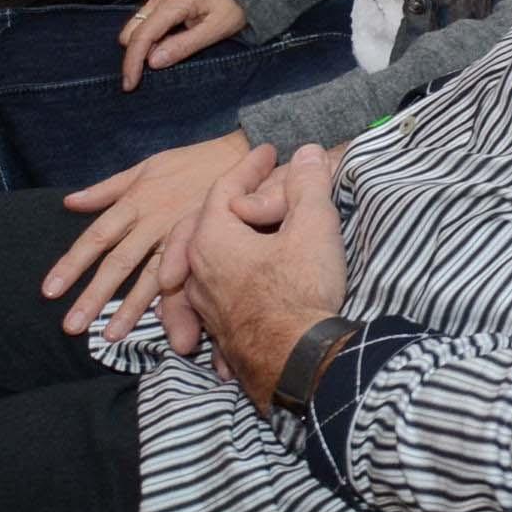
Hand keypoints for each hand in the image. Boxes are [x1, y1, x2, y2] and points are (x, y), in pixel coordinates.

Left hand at [47, 131, 251, 339]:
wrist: (245, 154)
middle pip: (119, 262)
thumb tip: (70, 202)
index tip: (50, 291)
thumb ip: (108, 188)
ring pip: (151, 275)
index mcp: (137, 201)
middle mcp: (154, 222)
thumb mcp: (148, 165)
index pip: (97, 237)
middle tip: (72, 326)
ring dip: (131, 307)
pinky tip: (162, 320)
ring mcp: (182, 235)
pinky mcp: (207, 243)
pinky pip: (189, 272)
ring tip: (111, 336)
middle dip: (94, 295)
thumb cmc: (193, 161)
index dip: (72, 264)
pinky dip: (175, 296)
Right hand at [116, 0, 250, 86]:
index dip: (132, 62)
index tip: (130, 84)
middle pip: (131, 31)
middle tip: (162, 65)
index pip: (142, 35)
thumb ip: (184, 46)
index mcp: (176, 1)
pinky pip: (146, 22)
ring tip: (171, 51)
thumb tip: (153, 62)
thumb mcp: (216, 30)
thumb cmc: (236, 5)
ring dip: (144, 46)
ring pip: (135, 27)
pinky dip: (151, 37)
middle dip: (137, 54)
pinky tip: (169, 42)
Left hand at [178, 143, 350, 415]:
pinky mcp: (219, 333)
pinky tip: (245, 289)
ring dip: (225, 244)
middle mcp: (197, 272)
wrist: (297, 360)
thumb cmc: (301, 287)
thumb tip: (306, 152)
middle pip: (204, 226)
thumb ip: (307, 184)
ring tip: (244, 233)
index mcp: (211, 239)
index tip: (270, 151)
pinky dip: (227, 283)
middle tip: (253, 190)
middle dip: (228, 204)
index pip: (223, 189)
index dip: (249, 166)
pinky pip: (214, 297)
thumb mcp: (313, 226)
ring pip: (204, 264)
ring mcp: (205, 306)